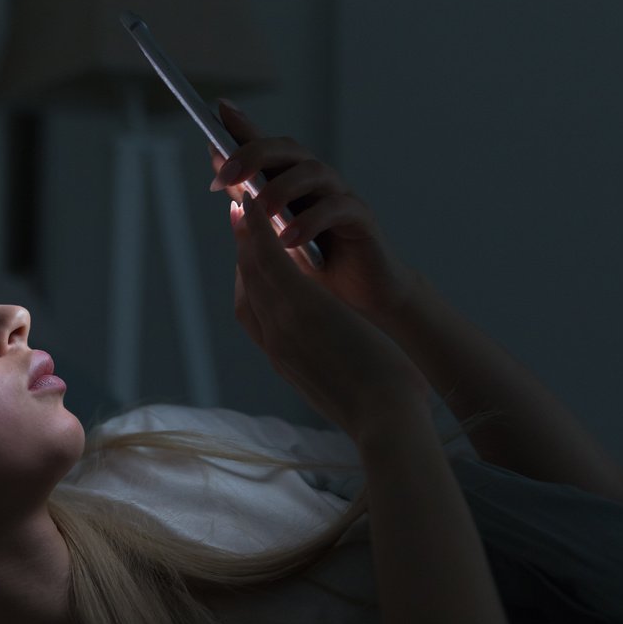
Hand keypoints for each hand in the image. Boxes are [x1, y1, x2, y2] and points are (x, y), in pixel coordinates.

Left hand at [209, 100, 422, 329]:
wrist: (359, 302)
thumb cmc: (313, 269)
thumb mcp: (271, 238)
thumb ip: (248, 201)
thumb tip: (219, 168)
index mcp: (290, 183)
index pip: (265, 146)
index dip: (242, 126)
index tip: (216, 110)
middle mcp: (316, 182)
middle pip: (287, 150)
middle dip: (253, 155)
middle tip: (226, 176)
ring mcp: (340, 196)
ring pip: (313, 172)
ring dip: (282, 189)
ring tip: (262, 213)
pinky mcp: (361, 219)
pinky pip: (338, 208)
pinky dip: (311, 221)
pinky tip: (289, 239)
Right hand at [230, 194, 430, 442]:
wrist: (384, 421)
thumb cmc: (377, 409)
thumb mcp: (342, 386)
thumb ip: (330, 366)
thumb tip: (344, 360)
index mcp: (284, 360)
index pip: (252, 313)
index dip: (247, 279)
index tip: (247, 256)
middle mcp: (275, 341)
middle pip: (247, 286)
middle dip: (240, 249)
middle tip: (238, 217)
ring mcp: (284, 324)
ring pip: (253, 269)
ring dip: (244, 232)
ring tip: (244, 201)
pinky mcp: (302, 308)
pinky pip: (272, 260)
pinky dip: (259, 231)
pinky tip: (257, 206)